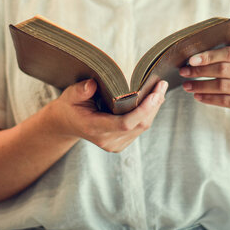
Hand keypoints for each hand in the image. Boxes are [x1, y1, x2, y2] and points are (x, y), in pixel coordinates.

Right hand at [47, 79, 168, 152]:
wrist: (67, 123)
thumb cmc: (70, 106)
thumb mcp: (70, 95)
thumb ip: (80, 91)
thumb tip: (93, 84)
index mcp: (95, 129)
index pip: (125, 123)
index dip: (143, 110)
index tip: (154, 94)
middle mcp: (108, 140)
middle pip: (138, 125)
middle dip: (153, 104)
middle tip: (161, 84)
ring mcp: (116, 144)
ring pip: (142, 127)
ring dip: (154, 108)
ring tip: (160, 89)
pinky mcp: (121, 142)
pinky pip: (140, 128)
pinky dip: (148, 113)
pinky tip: (153, 100)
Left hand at [179, 37, 229, 140]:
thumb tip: (206, 40)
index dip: (209, 56)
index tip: (191, 59)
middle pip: (224, 70)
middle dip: (200, 71)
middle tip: (184, 71)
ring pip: (223, 86)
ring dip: (201, 86)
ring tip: (187, 85)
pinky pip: (225, 101)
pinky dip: (208, 98)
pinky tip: (198, 96)